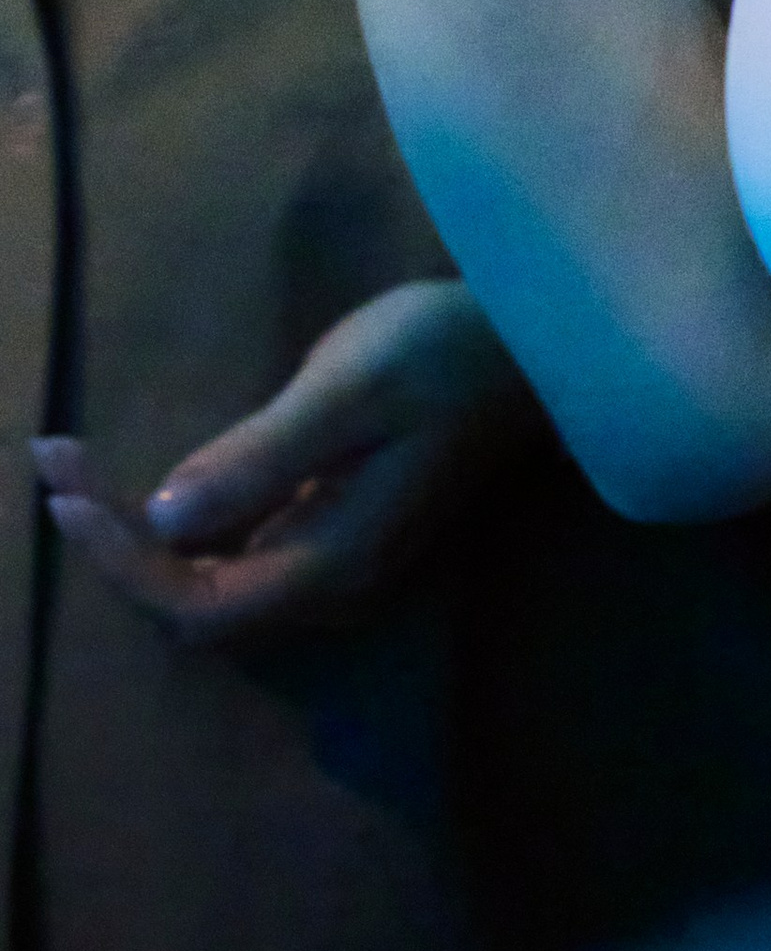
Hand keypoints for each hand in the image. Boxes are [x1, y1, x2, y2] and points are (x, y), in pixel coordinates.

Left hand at [33, 278, 545, 646]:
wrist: (537, 345)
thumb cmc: (446, 354)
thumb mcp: (351, 390)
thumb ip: (260, 458)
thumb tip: (165, 519)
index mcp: (332, 560)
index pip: (194, 601)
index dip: (117, 558)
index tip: (64, 481)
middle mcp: (329, 581)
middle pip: (192, 605)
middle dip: (112, 544)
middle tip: (53, 460)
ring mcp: (334, 557)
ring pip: (210, 581)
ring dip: (136, 532)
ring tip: (74, 466)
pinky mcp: (334, 525)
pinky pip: (236, 551)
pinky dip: (178, 520)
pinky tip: (148, 476)